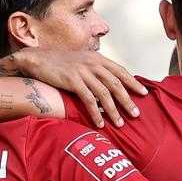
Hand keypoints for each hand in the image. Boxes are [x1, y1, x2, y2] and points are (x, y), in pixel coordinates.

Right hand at [20, 49, 147, 127]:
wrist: (38, 59)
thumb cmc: (59, 63)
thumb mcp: (81, 61)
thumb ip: (95, 69)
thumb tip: (109, 83)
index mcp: (97, 58)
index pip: (120, 71)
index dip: (133, 82)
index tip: (144, 93)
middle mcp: (92, 63)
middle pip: (116, 83)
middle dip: (128, 100)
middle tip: (136, 114)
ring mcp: (83, 72)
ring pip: (105, 93)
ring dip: (114, 110)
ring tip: (120, 123)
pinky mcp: (72, 81)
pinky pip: (89, 100)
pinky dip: (96, 113)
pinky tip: (99, 123)